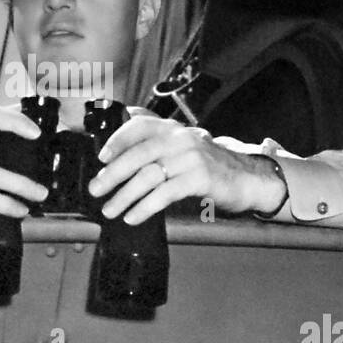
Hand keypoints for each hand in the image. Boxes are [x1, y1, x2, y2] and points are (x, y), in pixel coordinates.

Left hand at [86, 115, 287, 223]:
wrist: (246, 177)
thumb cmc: (208, 165)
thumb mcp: (182, 147)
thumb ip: (155, 142)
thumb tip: (119, 145)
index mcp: (173, 129)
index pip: (139, 126)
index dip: (117, 140)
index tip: (101, 158)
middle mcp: (180, 138)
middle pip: (138, 154)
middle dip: (113, 174)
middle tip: (96, 190)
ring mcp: (191, 157)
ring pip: (148, 176)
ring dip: (124, 195)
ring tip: (110, 210)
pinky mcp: (200, 179)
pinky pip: (164, 194)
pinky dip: (145, 207)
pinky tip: (133, 216)